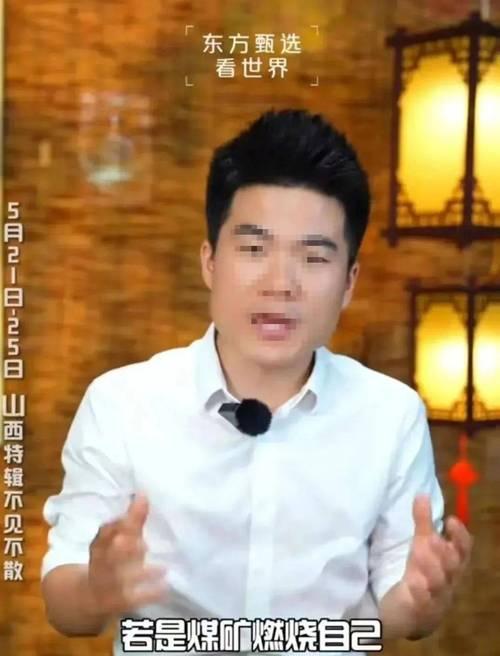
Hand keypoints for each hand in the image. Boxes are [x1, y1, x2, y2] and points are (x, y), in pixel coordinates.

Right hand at [87, 493, 166, 616]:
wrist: (89, 599)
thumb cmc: (111, 561)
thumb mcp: (119, 540)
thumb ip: (132, 520)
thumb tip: (143, 494)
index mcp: (99, 547)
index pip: (103, 536)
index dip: (116, 527)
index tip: (136, 516)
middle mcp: (99, 566)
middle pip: (109, 558)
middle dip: (124, 550)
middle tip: (145, 544)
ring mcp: (106, 586)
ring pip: (118, 581)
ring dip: (140, 574)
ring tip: (163, 569)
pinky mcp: (116, 603)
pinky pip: (132, 600)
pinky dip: (148, 595)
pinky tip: (165, 589)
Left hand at [400, 495, 471, 624]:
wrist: (411, 616)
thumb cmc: (421, 576)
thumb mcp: (422, 548)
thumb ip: (423, 523)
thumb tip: (421, 494)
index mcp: (451, 565)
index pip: (464, 550)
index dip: (460, 536)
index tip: (450, 520)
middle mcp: (448, 581)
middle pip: (453, 566)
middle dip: (443, 551)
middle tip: (430, 538)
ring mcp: (435, 598)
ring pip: (439, 583)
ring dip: (429, 567)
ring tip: (418, 553)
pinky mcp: (419, 611)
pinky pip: (422, 603)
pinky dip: (419, 592)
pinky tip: (412, 583)